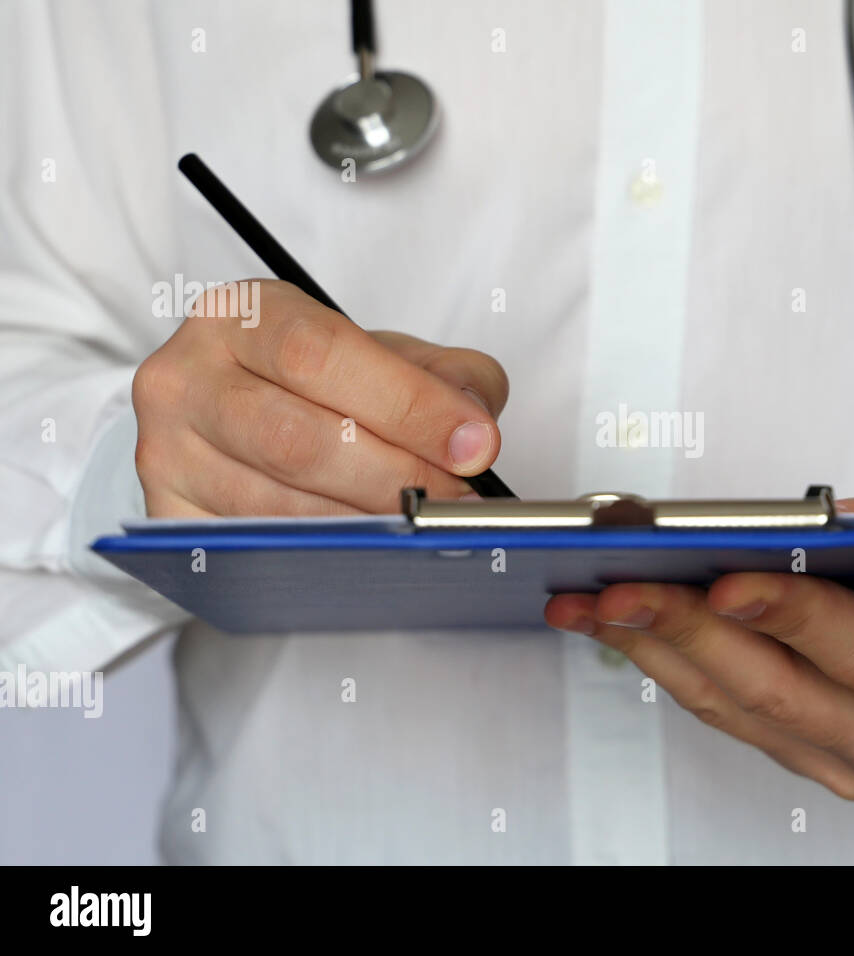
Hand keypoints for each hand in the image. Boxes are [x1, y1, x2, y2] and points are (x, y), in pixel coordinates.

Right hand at [132, 279, 506, 516]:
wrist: (229, 414)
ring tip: (430, 525)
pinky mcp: (168, 517)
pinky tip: (375, 550)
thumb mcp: (378, 354)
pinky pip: (258, 549)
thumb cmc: (312, 382)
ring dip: (370, 525)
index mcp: (241, 316)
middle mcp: (186, 378)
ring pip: (279, 506)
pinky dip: (327, 555)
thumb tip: (474, 425)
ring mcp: (166, 452)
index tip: (475, 443)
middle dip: (397, 475)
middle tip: (460, 498)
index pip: (322, 357)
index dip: (408, 405)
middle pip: (297, 439)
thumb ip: (441, 373)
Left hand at [545, 490, 853, 799]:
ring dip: (654, 650)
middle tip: (617, 586)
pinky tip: (622, 624)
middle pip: (776, 691)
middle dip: (688, 632)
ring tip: (588, 599)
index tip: (723, 579)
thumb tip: (821, 518)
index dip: (792, 616)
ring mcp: (849, 762)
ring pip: (733, 706)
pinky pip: (726, 711)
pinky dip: (669, 664)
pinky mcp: (807, 757)